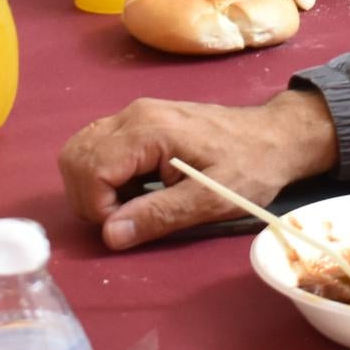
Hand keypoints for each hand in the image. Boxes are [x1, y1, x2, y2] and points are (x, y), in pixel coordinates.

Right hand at [58, 89, 341, 249]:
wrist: (274, 138)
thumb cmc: (250, 168)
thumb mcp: (211, 201)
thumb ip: (159, 216)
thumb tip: (109, 235)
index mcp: (149, 131)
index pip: (90, 169)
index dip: (98, 207)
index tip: (128, 226)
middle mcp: (132, 115)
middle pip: (75, 156)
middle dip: (88, 197)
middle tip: (125, 219)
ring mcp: (133, 114)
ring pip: (80, 148)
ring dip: (90, 186)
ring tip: (128, 205)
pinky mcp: (137, 121)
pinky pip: (96, 144)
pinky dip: (99, 173)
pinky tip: (131, 189)